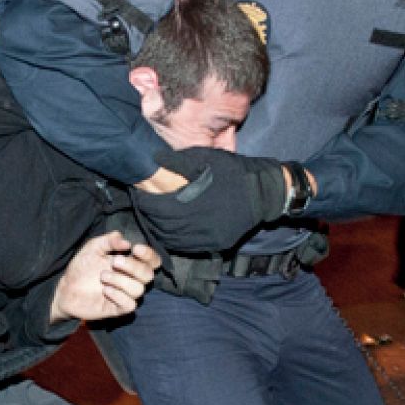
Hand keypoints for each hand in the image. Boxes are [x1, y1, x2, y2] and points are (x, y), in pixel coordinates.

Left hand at [50, 231, 160, 323]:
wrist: (65, 287)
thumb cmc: (82, 266)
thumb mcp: (93, 247)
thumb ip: (109, 241)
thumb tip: (126, 241)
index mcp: (130, 263)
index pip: (152, 261)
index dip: (149, 255)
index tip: (135, 249)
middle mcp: (131, 279)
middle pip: (148, 275)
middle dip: (133, 267)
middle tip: (114, 262)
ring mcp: (125, 295)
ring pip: (139, 290)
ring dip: (121, 281)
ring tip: (103, 276)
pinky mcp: (117, 309)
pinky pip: (129, 305)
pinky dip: (118, 295)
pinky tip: (105, 290)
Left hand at [133, 148, 288, 252]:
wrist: (264, 192)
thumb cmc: (233, 171)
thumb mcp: (205, 159)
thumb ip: (177, 161)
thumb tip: (152, 159)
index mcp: (193, 202)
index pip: (158, 208)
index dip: (145, 203)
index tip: (139, 194)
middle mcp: (198, 224)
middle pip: (162, 226)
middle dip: (150, 216)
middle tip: (144, 206)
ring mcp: (208, 238)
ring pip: (173, 240)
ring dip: (160, 229)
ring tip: (154, 217)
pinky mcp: (216, 244)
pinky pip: (189, 246)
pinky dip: (176, 238)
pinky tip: (172, 228)